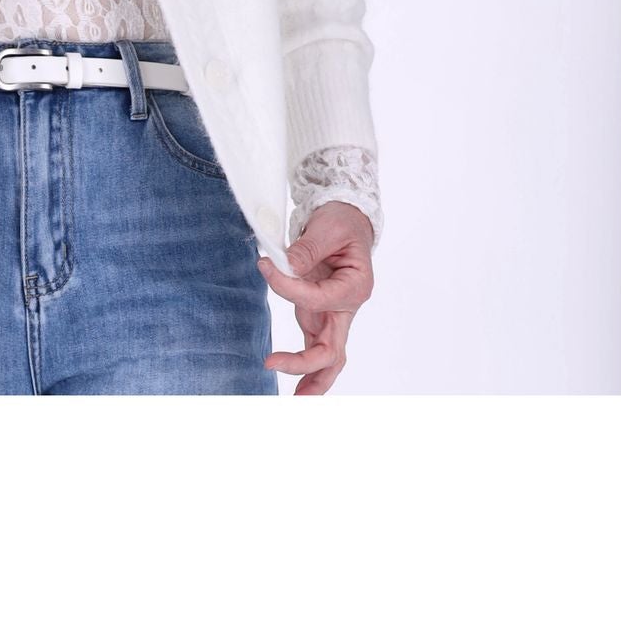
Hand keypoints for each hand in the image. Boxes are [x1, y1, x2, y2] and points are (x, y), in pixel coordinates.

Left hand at [257, 201, 374, 394]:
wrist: (347, 220)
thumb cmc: (341, 223)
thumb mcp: (326, 229)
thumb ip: (307, 250)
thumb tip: (283, 265)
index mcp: (355, 287)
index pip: (317, 298)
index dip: (288, 287)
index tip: (265, 265)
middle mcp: (346, 307)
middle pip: (333, 349)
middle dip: (305, 364)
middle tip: (272, 364)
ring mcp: (333, 315)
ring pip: (328, 357)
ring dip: (311, 379)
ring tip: (294, 401)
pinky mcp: (319, 314)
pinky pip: (314, 346)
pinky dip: (306, 367)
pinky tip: (296, 386)